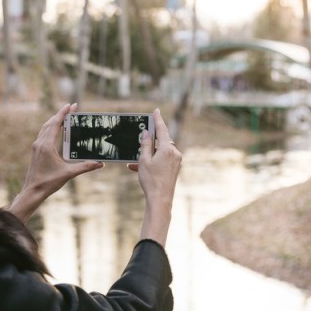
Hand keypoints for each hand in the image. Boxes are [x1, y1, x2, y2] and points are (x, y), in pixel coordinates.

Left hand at [9, 104, 102, 222]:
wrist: (33, 191)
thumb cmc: (49, 182)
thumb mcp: (69, 174)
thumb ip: (85, 167)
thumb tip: (100, 164)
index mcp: (47, 145)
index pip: (55, 124)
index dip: (63, 113)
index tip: (71, 105)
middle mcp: (40, 143)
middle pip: (50, 123)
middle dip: (61, 115)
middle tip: (72, 108)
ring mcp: (37, 147)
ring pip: (45, 128)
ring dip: (55, 120)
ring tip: (65, 116)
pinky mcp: (36, 151)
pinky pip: (43, 134)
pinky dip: (50, 128)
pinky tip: (56, 130)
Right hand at [128, 108, 181, 245]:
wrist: (160, 200)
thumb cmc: (151, 180)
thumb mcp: (144, 160)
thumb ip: (145, 144)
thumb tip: (146, 133)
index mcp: (167, 149)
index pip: (162, 129)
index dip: (158, 119)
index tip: (156, 111)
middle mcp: (175, 153)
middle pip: (161, 141)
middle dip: (150, 142)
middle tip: (140, 140)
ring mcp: (176, 161)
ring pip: (160, 152)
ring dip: (148, 155)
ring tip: (134, 162)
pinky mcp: (175, 168)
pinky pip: (162, 160)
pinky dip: (152, 162)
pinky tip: (139, 168)